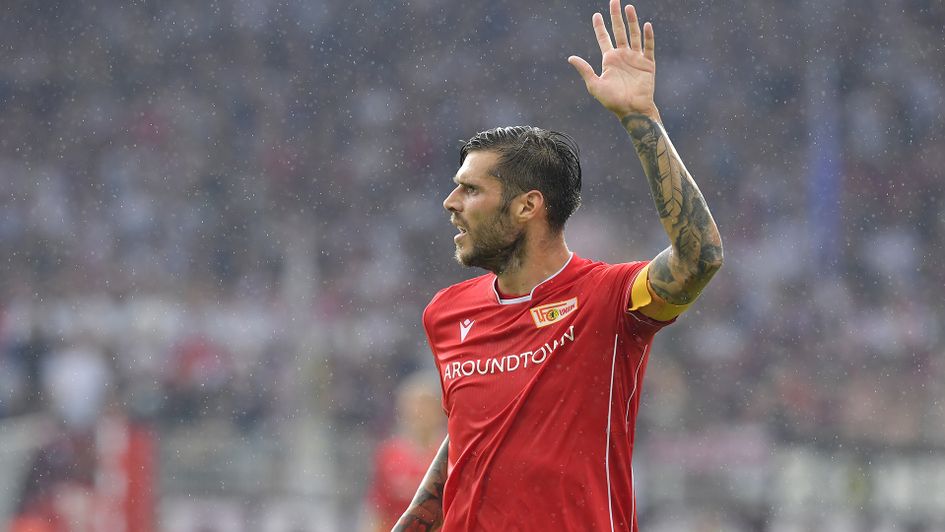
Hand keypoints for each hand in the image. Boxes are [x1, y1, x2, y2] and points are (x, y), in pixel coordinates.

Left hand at [568, 1, 657, 119]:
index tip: (596, 15)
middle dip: (616, 16)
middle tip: (614, 1)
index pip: (604, 38)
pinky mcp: (647, 64)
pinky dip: (648, 37)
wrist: (632, 110)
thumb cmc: (612, 101)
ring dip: (632, 21)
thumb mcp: (595, 85)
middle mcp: (622, 56)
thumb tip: (570, 58)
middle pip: (619, 31)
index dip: (600, 27)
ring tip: (629, 8)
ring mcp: (635, 58)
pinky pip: (648, 47)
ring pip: (633, 35)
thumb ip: (584, 70)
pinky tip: (646, 25)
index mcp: (609, 60)